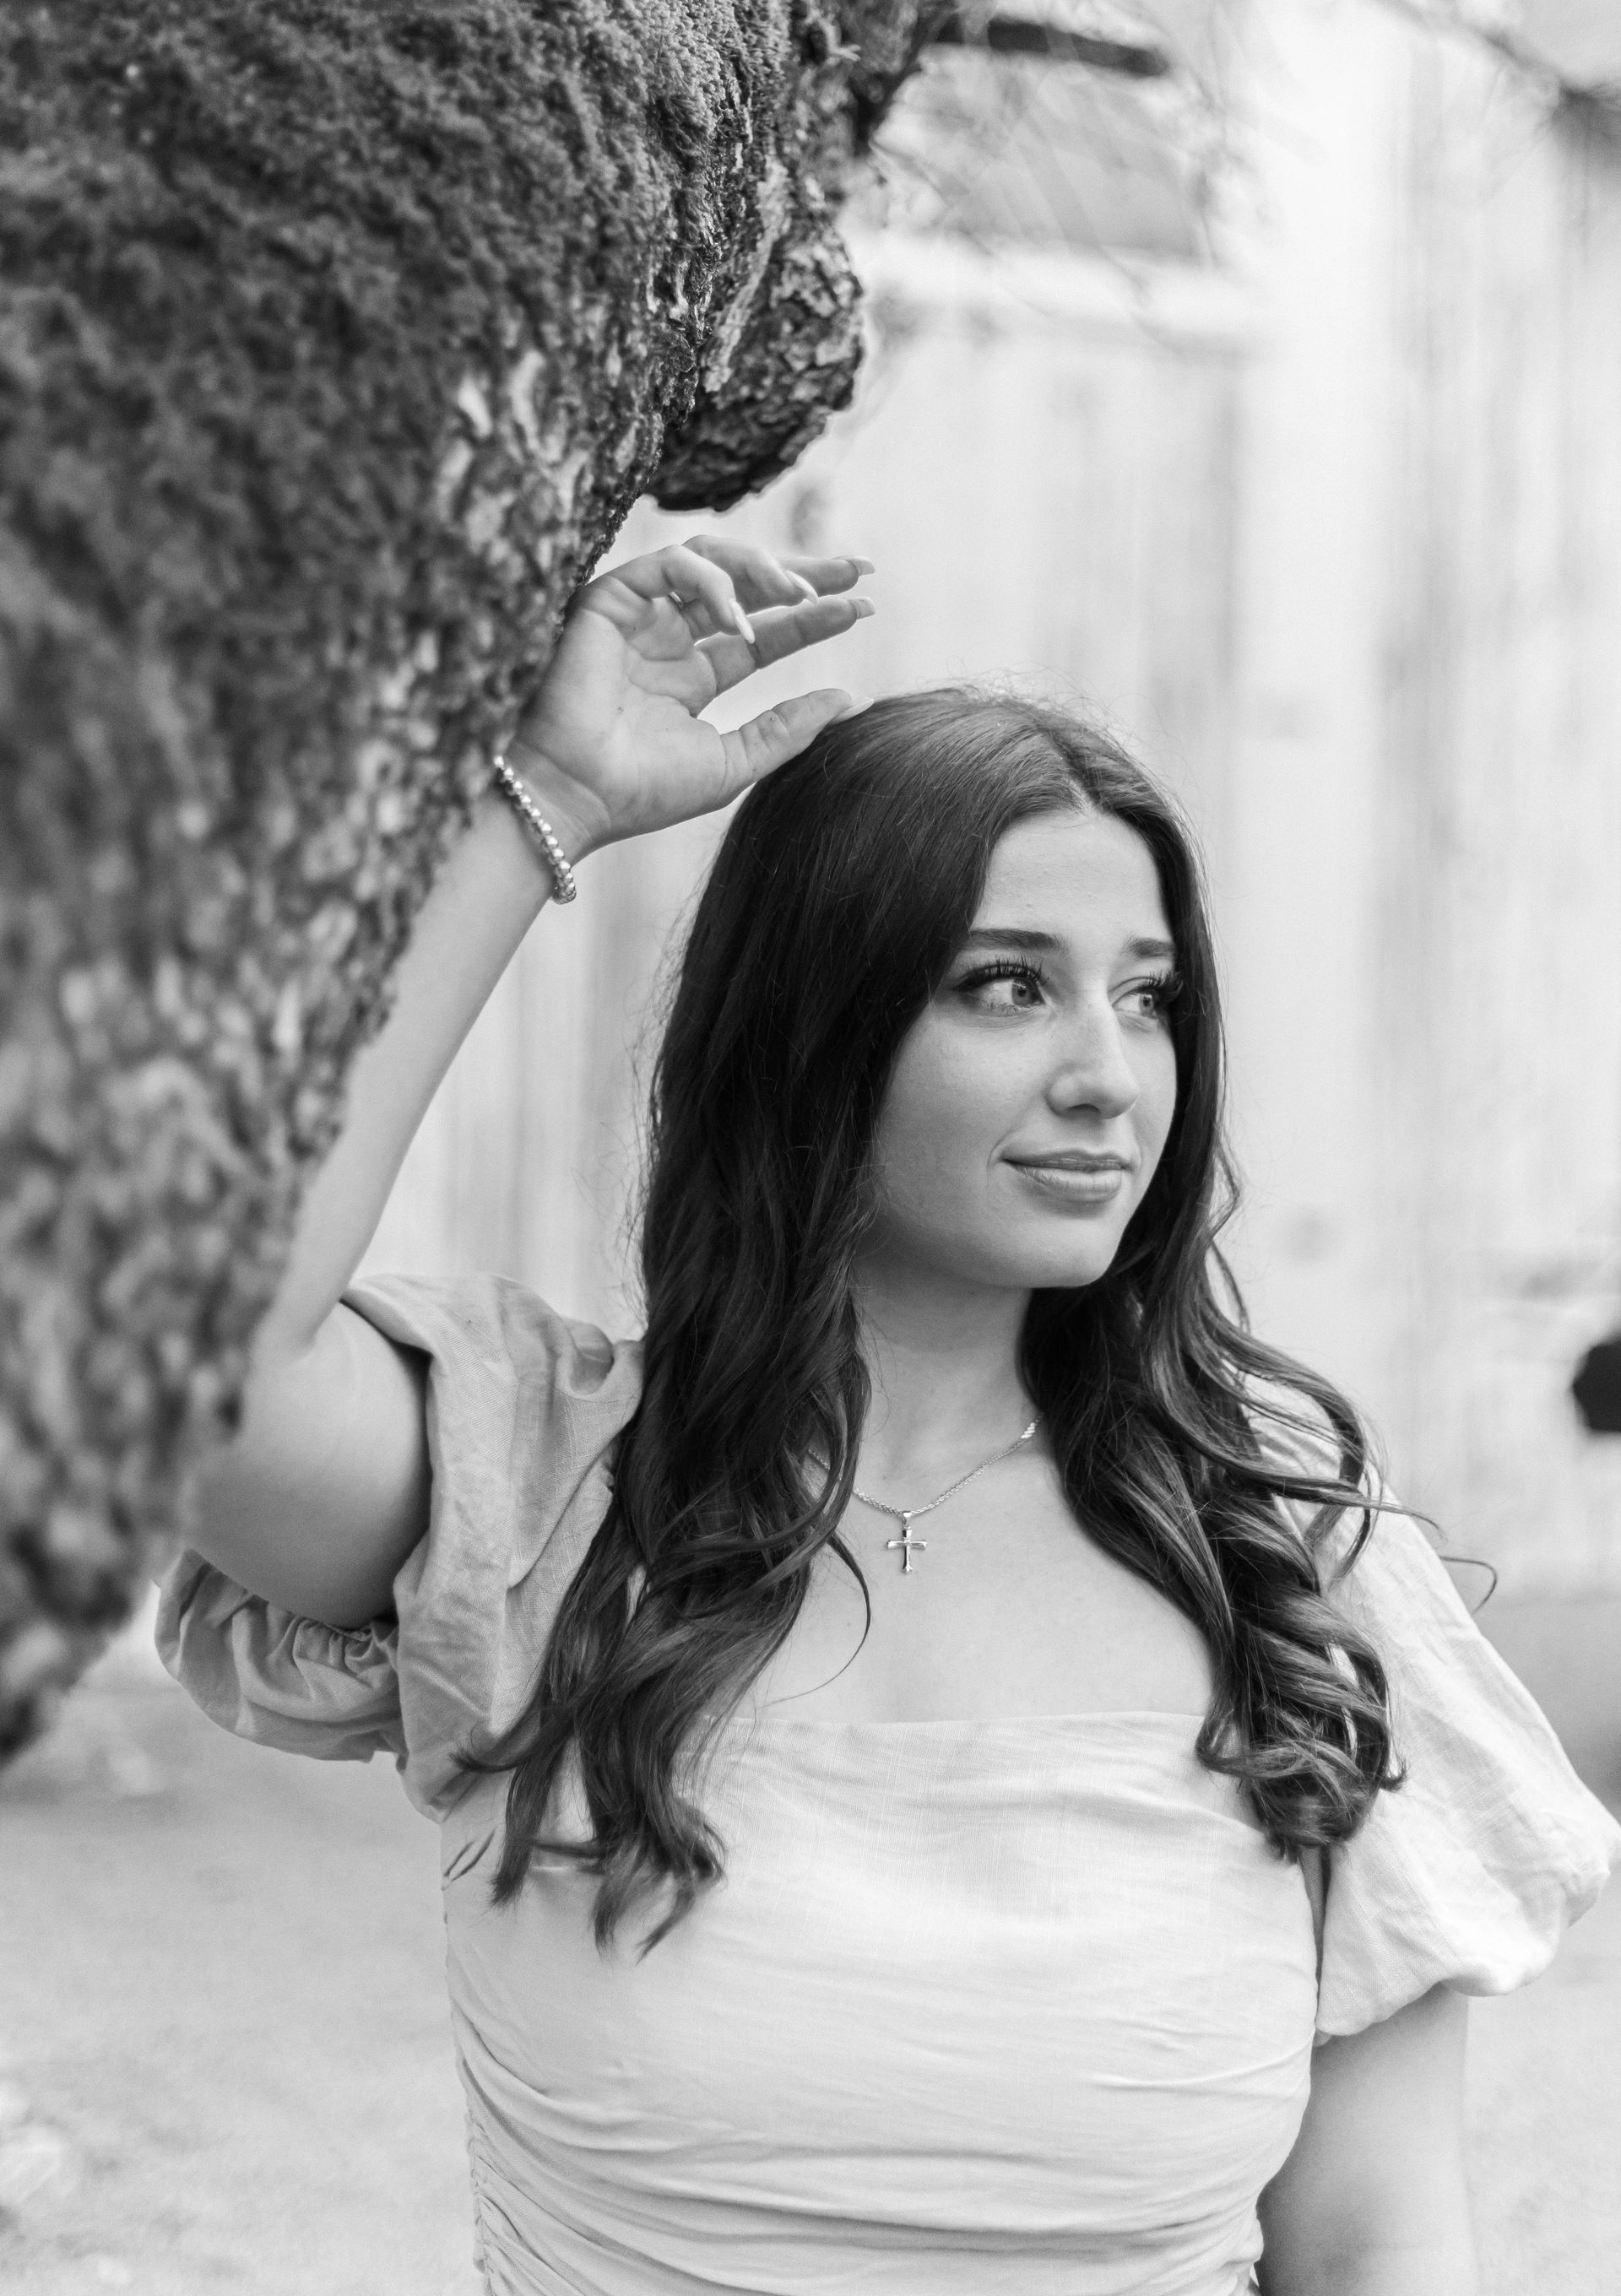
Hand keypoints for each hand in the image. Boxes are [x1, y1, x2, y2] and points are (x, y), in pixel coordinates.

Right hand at [505, 535, 873, 858]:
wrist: (576, 798)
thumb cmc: (642, 792)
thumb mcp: (734, 761)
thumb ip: (789, 729)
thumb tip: (854, 699)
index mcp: (693, 676)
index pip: (765, 631)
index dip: (813, 615)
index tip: (864, 605)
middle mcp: (667, 638)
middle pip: (745, 584)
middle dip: (801, 571)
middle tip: (855, 568)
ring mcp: (639, 616)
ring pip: (710, 558)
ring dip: (762, 569)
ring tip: (801, 596)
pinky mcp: (608, 599)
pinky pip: (670, 564)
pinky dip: (711, 582)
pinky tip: (739, 618)